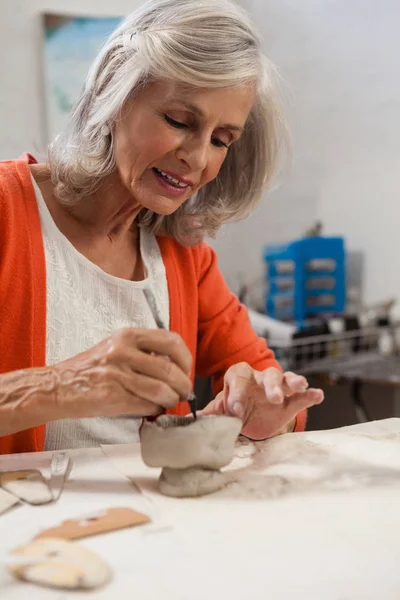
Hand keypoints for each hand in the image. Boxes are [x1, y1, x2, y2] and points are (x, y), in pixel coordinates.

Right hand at [51, 328, 192, 419]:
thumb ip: (144, 350)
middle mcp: (123, 352)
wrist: (59, 386)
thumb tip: (175, 365)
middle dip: (183, 384)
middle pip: (169, 369)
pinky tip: (153, 407)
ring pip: (161, 389)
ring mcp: (117, 374)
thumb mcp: (117, 346)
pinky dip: (155, 408)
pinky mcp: (113, 397)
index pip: (171, 342)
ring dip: (172, 399)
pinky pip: (146, 405)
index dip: (185, 358)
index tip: (186, 369)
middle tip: (184, 391)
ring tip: (171, 401)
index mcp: (128, 336)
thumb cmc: (91, 368)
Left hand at [201, 363, 323, 439]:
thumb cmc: (234, 409)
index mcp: (239, 378)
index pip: (238, 377)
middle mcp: (259, 379)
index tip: (235, 410)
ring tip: (300, 385)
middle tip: (272, 398)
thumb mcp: (220, 411)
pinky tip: (318, 395)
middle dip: (270, 385)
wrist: (248, 420)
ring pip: (286, 379)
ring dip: (293, 381)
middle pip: (267, 374)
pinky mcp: (290, 401)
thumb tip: (189, 417)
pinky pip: (301, 396)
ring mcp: (276, 388)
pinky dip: (310, 394)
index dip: (237, 391)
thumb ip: (210, 412)